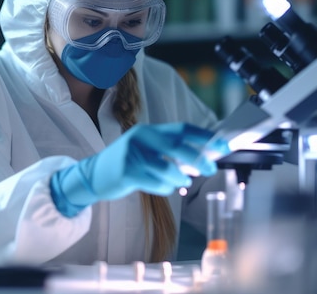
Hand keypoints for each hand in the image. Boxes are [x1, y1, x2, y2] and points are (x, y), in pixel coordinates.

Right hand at [50, 122, 228, 216]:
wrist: (93, 175)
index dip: (204, 137)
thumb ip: (169, 149)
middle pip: (178, 147)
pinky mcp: (127, 173)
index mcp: (148, 131)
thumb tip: (203, 156)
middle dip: (199, 159)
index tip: (223, 146)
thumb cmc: (126, 163)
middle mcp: (140, 139)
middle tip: (210, 169)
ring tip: (182, 180)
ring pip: (169, 169)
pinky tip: (162, 186)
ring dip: (180, 178)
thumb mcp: (144, 148)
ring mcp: (132, 156)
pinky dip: (165, 188)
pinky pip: (158, 184)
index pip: (182, 129)